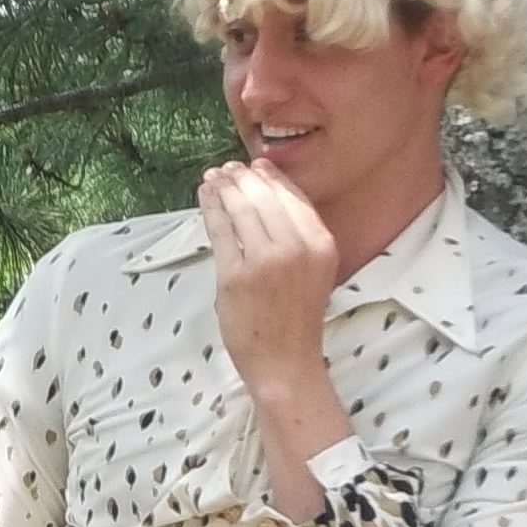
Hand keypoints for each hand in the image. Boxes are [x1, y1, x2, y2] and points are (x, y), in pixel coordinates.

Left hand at [201, 159, 339, 393]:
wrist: (285, 361)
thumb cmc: (295, 316)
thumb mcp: (312, 269)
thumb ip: (298, 235)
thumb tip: (270, 193)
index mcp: (321, 243)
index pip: (294, 197)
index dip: (271, 177)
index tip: (255, 166)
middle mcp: (297, 248)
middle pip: (264, 198)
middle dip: (243, 178)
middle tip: (226, 169)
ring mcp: (265, 261)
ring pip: (241, 210)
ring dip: (224, 188)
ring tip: (213, 178)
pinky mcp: (235, 276)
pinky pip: (220, 231)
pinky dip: (210, 209)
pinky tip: (205, 196)